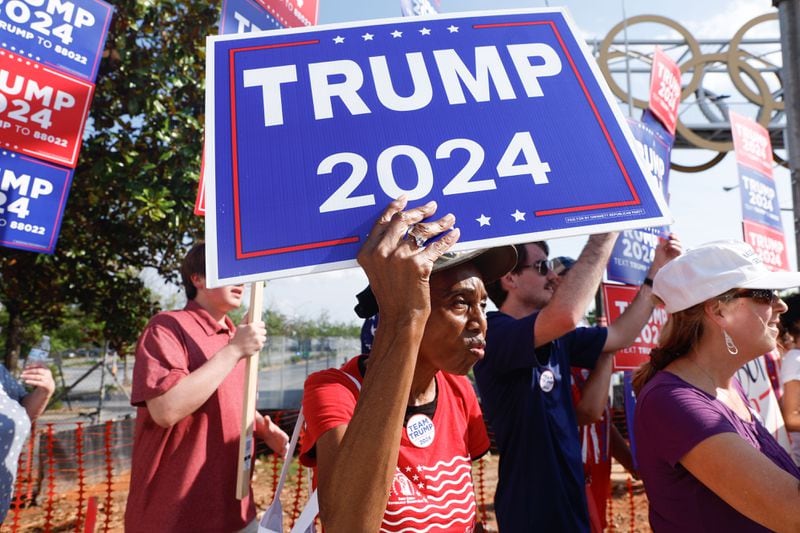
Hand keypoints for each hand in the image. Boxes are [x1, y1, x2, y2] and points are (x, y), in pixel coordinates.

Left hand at [20, 365, 54, 394]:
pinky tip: (26, 381)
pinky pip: (37, 383)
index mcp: (46, 369)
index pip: (40, 365)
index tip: (26, 367)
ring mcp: (46, 379)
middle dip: (30, 371)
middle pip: (38, 370)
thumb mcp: (41, 372)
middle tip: (22, 372)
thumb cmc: (42, 377)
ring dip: (29, 376)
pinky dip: (31, 382)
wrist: (49, 386)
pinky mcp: (45, 384)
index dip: (32, 365)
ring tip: (22, 376)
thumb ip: (35, 369)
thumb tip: (26, 367)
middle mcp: (47, 373)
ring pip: (37, 377)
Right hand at [229, 320, 266, 358]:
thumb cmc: (237, 337)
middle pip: (264, 331)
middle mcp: (256, 332)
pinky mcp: (259, 345)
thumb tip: (249, 311)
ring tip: (252, 341)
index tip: (258, 329)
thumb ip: (246, 319)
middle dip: (260, 333)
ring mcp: (258, 339)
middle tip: (254, 336)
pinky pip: (262, 344)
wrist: (235, 350)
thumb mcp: (240, 327)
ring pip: (264, 338)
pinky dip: (258, 346)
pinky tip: (252, 346)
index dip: (260, 326)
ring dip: (260, 340)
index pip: (262, 324)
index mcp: (251, 326)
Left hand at [257, 414, 289, 456]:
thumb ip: (267, 422)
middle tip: (284, 450)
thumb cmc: (268, 429)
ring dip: (285, 453)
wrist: (267, 433)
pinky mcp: (279, 450)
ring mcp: (282, 446)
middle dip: (286, 448)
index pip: (286, 438)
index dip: (285, 440)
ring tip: (284, 456)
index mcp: (282, 434)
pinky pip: (283, 453)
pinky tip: (284, 459)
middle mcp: (283, 441)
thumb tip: (266, 417)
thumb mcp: (267, 425)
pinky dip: (284, 456)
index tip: (284, 443)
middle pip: (286, 445)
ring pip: (285, 450)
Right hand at [357, 197, 459, 319]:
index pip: (383, 221)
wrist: (399, 317)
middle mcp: (382, 252)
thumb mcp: (377, 270)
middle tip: (431, 206)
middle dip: (419, 210)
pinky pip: (437, 245)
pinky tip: (455, 233)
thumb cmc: (391, 295)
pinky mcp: (418, 265)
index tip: (405, 198)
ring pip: (422, 230)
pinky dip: (448, 238)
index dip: (395, 207)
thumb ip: (382, 250)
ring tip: (449, 218)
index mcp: (368, 252)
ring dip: (439, 222)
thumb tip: (400, 227)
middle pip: (403, 220)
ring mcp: (400, 257)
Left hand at [650, 233, 682, 273]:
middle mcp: (675, 247)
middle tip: (671, 236)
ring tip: (669, 243)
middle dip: (675, 237)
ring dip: (675, 242)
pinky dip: (676, 247)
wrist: (659, 265)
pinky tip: (671, 246)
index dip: (673, 235)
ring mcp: (677, 251)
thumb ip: (662, 242)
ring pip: (680, 244)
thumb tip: (665, 235)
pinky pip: (680, 250)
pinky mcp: (679, 256)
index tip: (670, 234)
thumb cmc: (658, 257)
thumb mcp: (659, 248)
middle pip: (678, 240)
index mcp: (670, 244)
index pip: (674, 238)